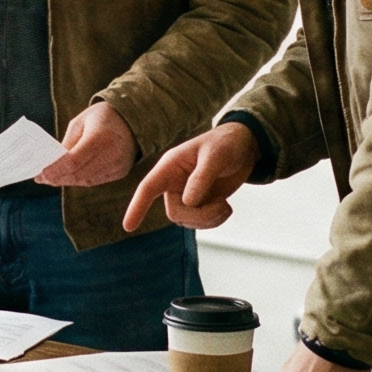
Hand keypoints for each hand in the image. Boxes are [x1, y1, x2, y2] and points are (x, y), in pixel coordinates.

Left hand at [35, 100, 136, 187]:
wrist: (133, 119)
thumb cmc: (102, 117)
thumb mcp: (80, 122)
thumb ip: (67, 143)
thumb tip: (52, 164)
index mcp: (100, 138)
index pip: (73, 161)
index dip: (55, 170)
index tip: (39, 174)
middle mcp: (112, 154)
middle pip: (78, 174)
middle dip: (57, 178)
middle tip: (41, 178)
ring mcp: (118, 166)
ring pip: (85, 181)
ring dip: (66, 181)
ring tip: (51, 179)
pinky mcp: (120, 172)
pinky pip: (95, 181)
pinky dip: (79, 180)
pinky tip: (68, 177)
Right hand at [123, 121, 259, 231]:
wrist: (243, 148)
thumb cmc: (226, 144)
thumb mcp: (215, 156)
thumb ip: (201, 177)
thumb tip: (188, 202)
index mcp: (171, 166)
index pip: (148, 188)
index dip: (137, 207)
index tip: (128, 227)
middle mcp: (174, 183)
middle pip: (174, 212)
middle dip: (198, 215)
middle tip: (222, 206)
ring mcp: (186, 195)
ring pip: (187, 220)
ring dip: (208, 219)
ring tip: (226, 206)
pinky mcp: (200, 204)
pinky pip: (200, 222)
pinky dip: (214, 220)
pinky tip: (226, 208)